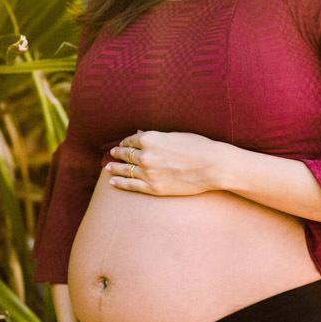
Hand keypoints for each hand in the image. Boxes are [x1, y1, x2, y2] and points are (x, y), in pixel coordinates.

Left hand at [107, 130, 223, 195]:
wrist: (212, 166)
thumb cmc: (198, 146)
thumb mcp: (175, 135)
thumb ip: (155, 136)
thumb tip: (139, 134)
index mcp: (150, 139)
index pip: (131, 140)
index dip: (125, 142)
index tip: (123, 144)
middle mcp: (146, 155)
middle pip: (125, 154)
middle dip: (118, 154)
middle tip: (112, 154)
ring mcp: (148, 172)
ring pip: (125, 170)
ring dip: (115, 168)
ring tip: (108, 168)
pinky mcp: (153, 188)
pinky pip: (130, 185)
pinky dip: (119, 183)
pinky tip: (112, 182)